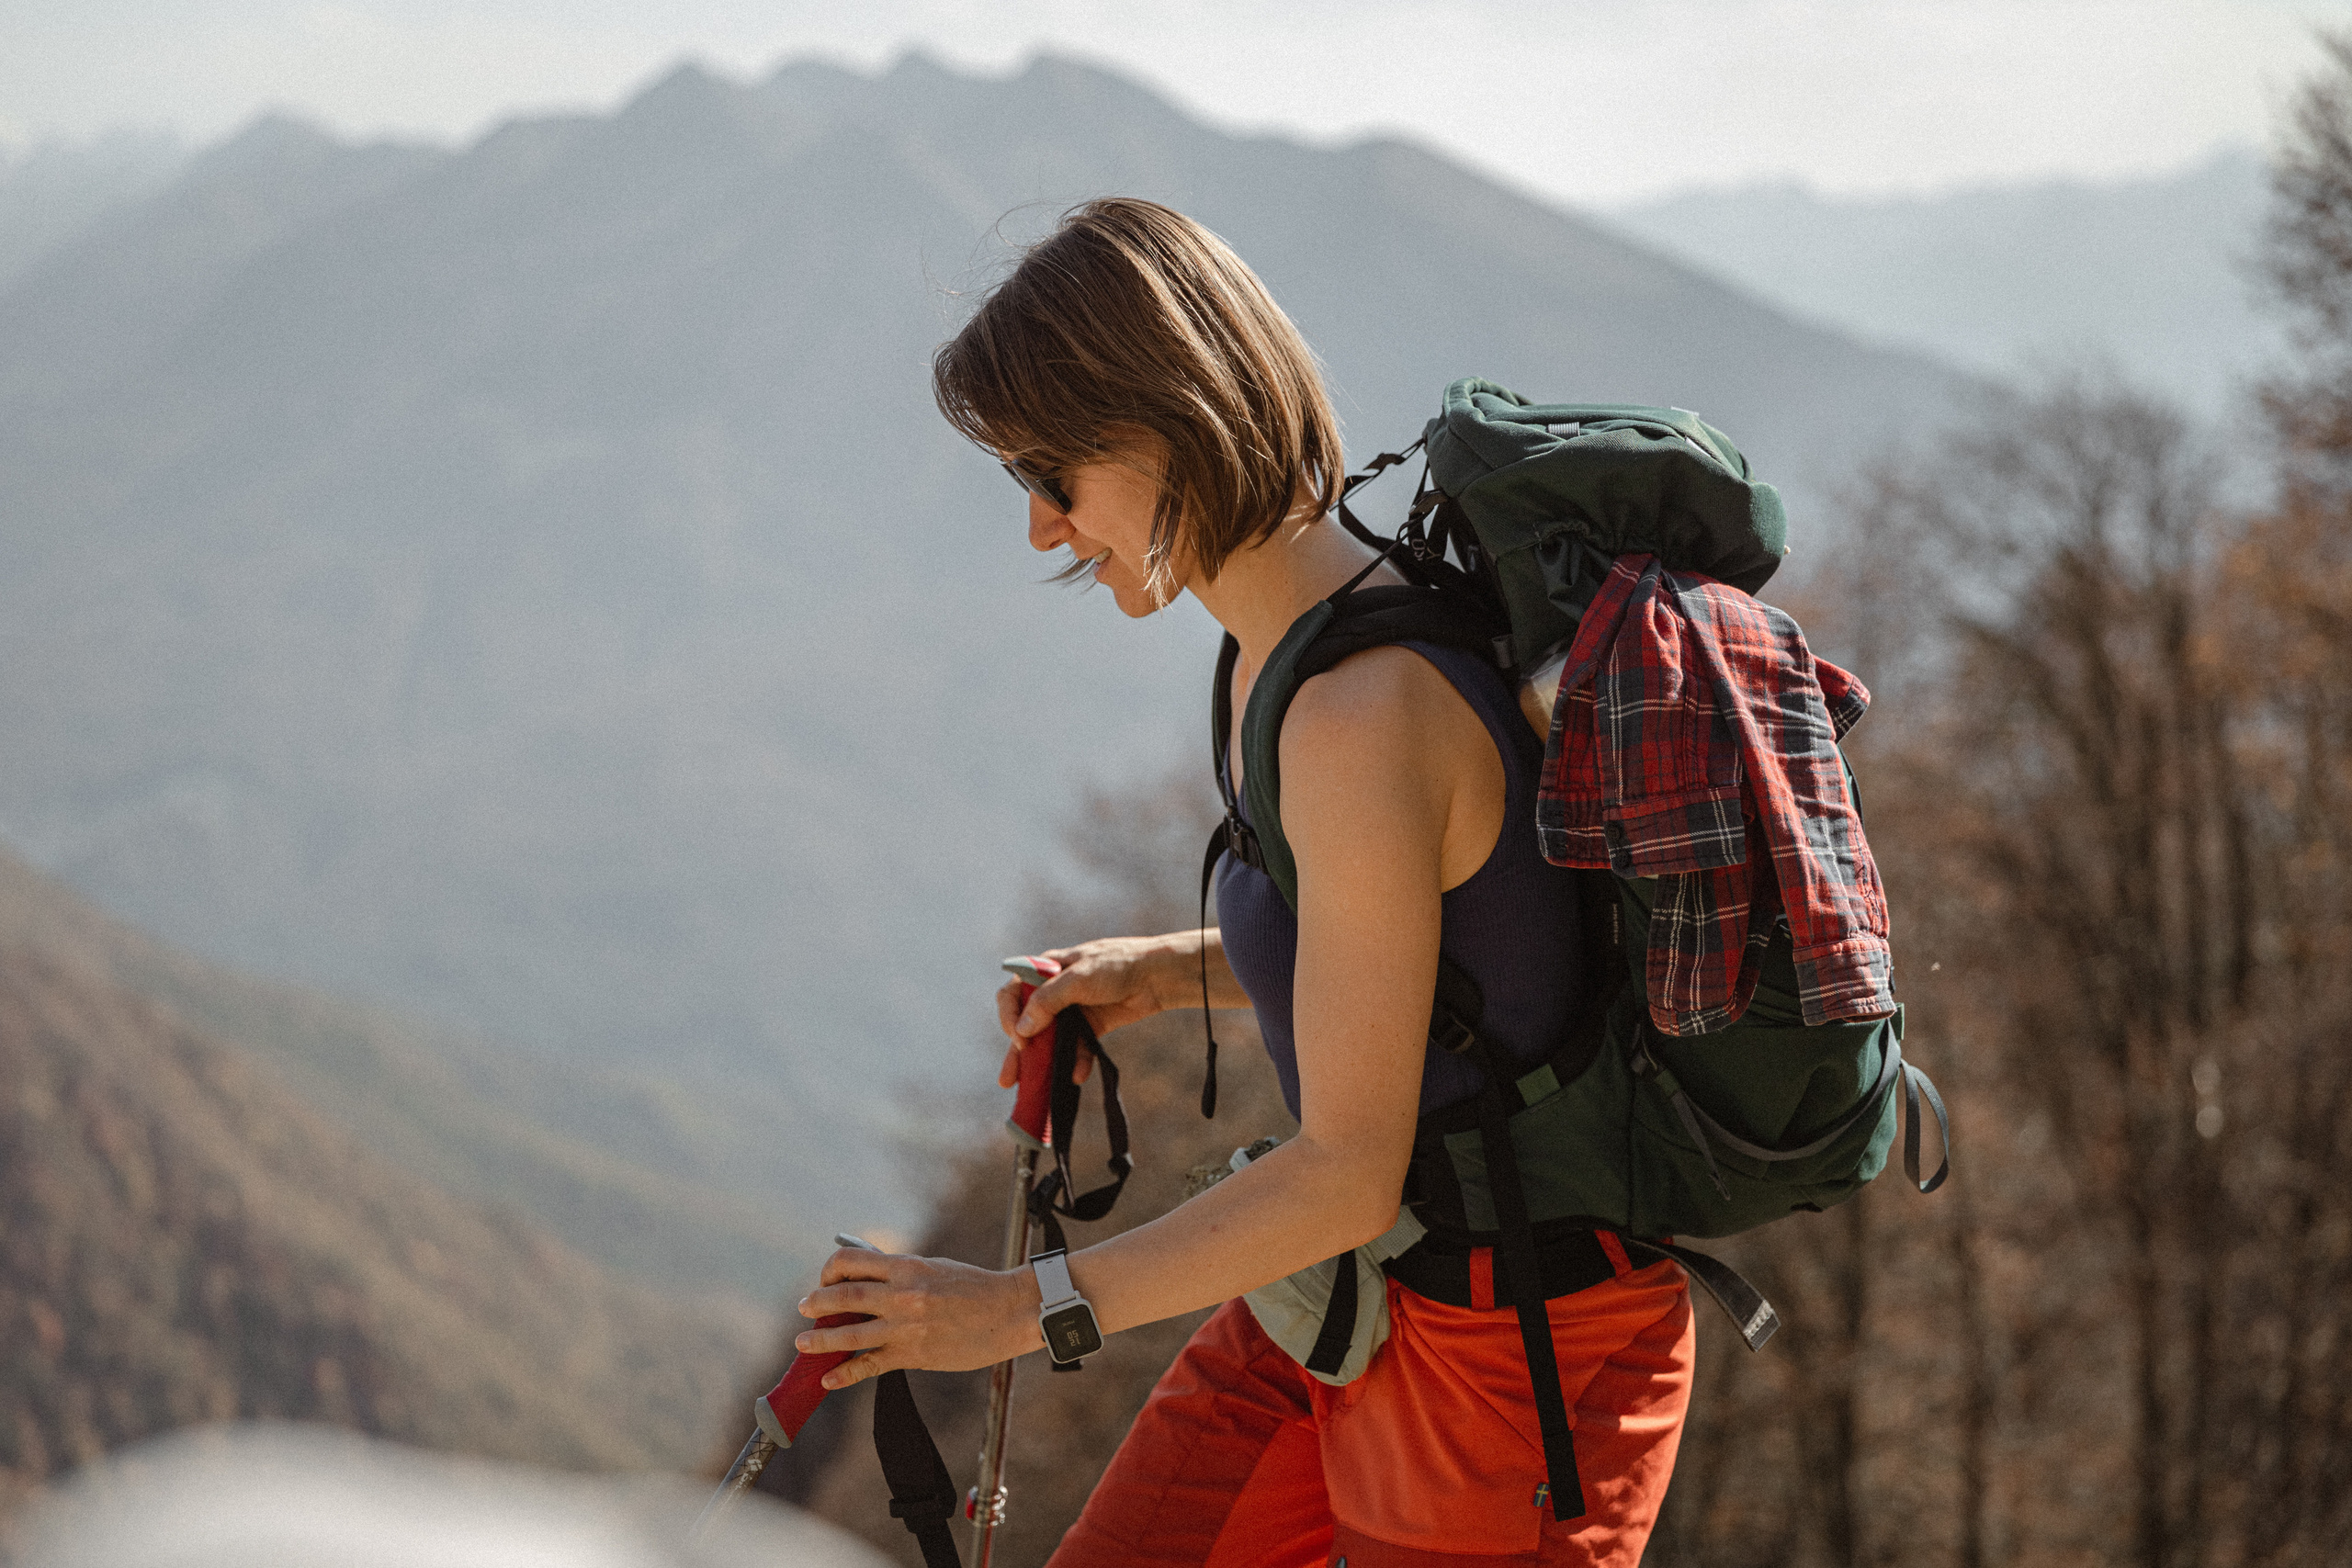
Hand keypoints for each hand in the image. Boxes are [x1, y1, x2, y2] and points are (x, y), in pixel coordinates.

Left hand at [796, 1247, 1043, 1387]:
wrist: (1010, 1312)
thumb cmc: (975, 1287)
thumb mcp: (935, 1267)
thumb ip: (902, 1272)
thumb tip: (869, 1277)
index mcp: (907, 1266)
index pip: (852, 1262)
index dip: (831, 1270)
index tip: (827, 1280)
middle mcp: (902, 1295)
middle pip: (844, 1296)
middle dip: (817, 1303)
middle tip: (804, 1308)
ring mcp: (906, 1327)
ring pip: (850, 1333)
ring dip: (820, 1339)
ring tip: (801, 1344)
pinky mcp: (914, 1354)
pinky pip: (870, 1365)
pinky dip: (845, 1373)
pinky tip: (829, 1378)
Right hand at [993, 936, 1184, 1087]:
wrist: (1157, 976)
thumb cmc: (1116, 965)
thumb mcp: (1077, 979)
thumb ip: (1047, 1001)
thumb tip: (1022, 1029)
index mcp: (1045, 971)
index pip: (1013, 994)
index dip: (1010, 1017)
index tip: (1019, 1039)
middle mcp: (1054, 992)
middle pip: (1027, 1024)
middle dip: (1017, 1051)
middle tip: (1009, 1078)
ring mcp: (1073, 1011)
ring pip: (1050, 1041)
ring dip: (1043, 1063)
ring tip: (1034, 1088)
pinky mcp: (1091, 1026)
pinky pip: (1077, 1048)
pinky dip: (1076, 1062)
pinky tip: (1078, 1075)